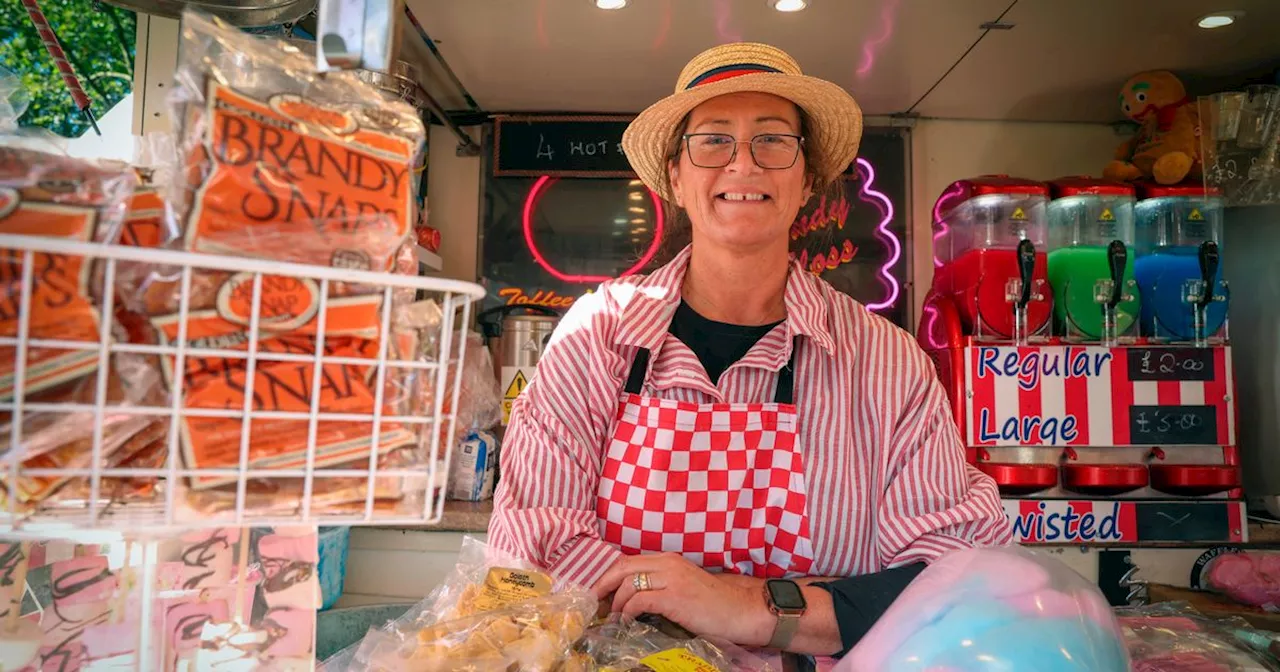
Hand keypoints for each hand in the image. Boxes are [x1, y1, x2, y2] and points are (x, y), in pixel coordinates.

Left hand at [593, 553, 773, 647]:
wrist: (740, 609)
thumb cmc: (712, 602)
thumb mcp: (682, 585)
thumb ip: (660, 584)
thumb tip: (631, 598)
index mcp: (667, 559)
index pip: (627, 562)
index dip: (608, 577)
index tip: (599, 594)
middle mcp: (667, 564)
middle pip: (622, 567)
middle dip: (603, 585)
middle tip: (595, 604)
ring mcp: (671, 579)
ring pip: (627, 583)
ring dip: (615, 603)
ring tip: (613, 618)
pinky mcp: (674, 597)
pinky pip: (639, 600)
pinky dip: (628, 611)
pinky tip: (626, 621)